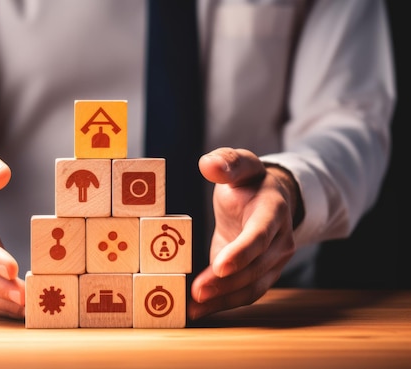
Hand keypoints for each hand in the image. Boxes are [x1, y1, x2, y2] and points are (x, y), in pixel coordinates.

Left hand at [188, 147, 298, 319]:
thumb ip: (227, 163)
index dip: (241, 252)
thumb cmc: (250, 182)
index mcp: (273, 211)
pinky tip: (199, 311)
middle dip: (225, 282)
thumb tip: (208, 164)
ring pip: (251, 287)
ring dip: (223, 299)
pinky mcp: (260, 275)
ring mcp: (273, 262)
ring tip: (194, 308)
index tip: (219, 266)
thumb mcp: (241, 164)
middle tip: (195, 293)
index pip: (259, 235)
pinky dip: (223, 304)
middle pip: (254, 268)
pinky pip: (245, 293)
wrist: (271, 199)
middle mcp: (279, 241)